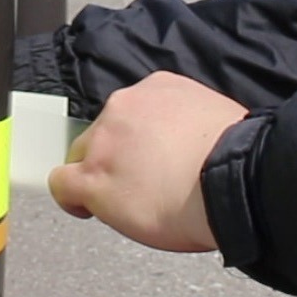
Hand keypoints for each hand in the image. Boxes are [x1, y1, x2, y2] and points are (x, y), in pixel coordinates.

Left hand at [47, 71, 246, 252]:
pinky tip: (87, 208)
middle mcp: (125, 107)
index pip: (131, 112)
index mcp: (158, 87)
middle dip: (115, 157)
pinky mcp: (93, 178)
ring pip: (83, 156)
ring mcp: (105, 141)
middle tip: (139, 183)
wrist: (231, 178)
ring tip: (126, 201)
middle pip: (102, 132)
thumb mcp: (214, 116)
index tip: (148, 156)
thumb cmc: (234, 156)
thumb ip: (188, 122)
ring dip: (98, 176)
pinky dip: (71, 197)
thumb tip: (190, 142)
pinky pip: (63, 185)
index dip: (136, 139)